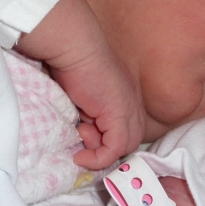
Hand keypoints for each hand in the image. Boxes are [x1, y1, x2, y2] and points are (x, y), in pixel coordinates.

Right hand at [15, 0, 144, 169]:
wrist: (74, 47)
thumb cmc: (71, 62)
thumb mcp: (83, 93)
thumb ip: (89, 111)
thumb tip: (82, 130)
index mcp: (127, 93)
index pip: (128, 128)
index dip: (109, 139)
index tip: (85, 134)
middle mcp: (133, 101)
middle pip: (131, 139)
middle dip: (106, 147)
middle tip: (82, 135)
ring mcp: (129, 107)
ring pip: (126, 145)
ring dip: (99, 151)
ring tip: (79, 134)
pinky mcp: (119, 114)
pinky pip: (116, 148)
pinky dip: (99, 158)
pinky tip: (81, 155)